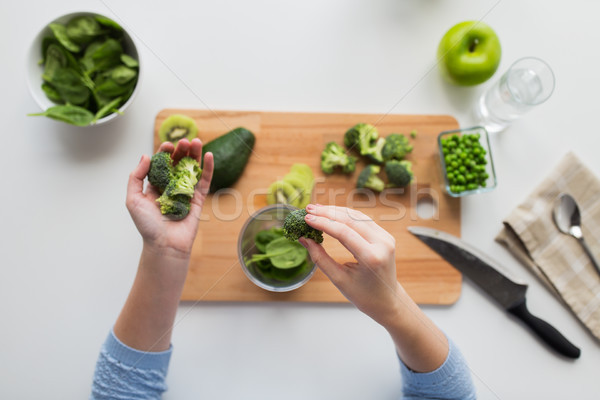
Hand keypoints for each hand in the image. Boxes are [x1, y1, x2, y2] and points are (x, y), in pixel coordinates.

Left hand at [125, 138, 213, 257]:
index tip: (168, 145)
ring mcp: (186, 192)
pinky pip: (204, 181)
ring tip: (197, 142)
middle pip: (178, 163)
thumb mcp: (133, 199)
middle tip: (185, 140)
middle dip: (182, 150)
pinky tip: (208, 155)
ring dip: (195, 154)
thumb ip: (136, 177)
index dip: (165, 152)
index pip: (161, 164)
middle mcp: (171, 187)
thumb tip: (146, 156)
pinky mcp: (198, 199)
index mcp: (155, 186)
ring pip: (192, 169)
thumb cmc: (147, 226)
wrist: (165, 245)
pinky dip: (208, 168)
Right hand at [299, 204, 404, 325]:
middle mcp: (382, 244)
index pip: (344, 233)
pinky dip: (345, 215)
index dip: (324, 223)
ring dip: (336, 211)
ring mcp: (386, 238)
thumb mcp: (339, 279)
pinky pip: (362, 220)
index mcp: (372, 258)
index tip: (307, 218)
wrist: (387, 300)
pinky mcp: (384, 235)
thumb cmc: (363, 295)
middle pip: (351, 220)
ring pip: (357, 216)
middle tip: (308, 209)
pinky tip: (331, 213)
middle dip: (328, 213)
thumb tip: (304, 238)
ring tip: (316, 209)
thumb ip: (320, 258)